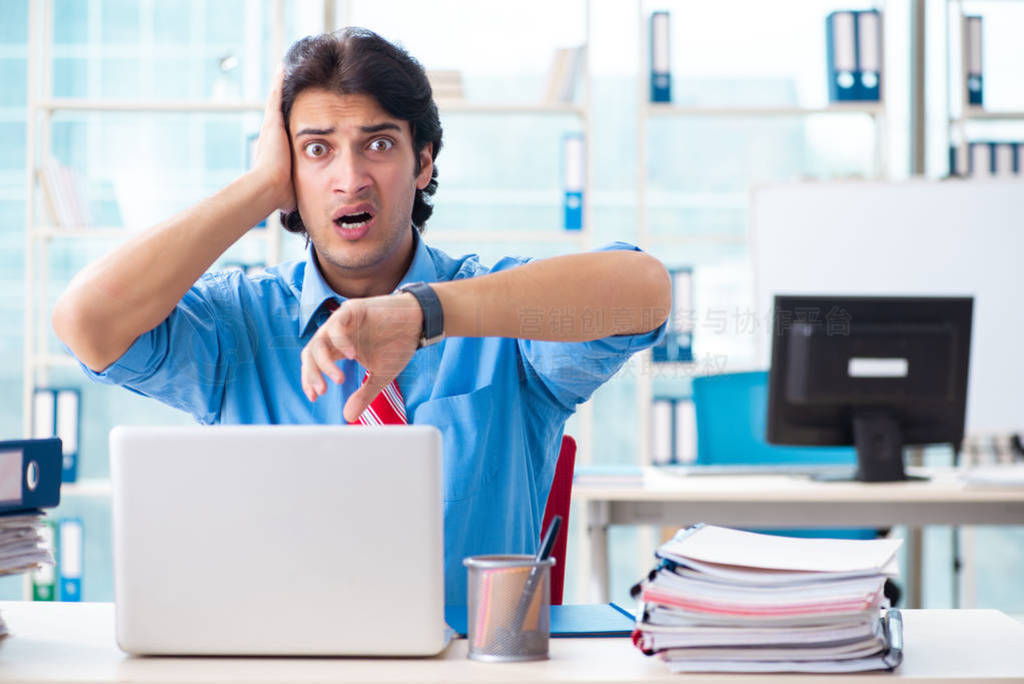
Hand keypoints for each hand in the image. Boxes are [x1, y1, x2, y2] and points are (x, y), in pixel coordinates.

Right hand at [253, 67, 294, 212]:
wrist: (267, 189)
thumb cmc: (279, 195)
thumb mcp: (289, 189)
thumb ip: (292, 191)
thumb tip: (293, 207)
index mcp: (275, 150)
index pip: (282, 131)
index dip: (287, 121)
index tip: (291, 113)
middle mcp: (271, 135)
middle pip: (278, 111)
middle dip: (282, 97)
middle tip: (285, 80)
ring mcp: (271, 128)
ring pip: (277, 100)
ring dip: (281, 85)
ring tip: (285, 68)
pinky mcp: (273, 122)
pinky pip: (277, 96)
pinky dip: (279, 82)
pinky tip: (283, 67)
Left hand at [300, 294, 422, 421]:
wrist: (418, 322)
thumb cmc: (398, 346)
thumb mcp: (380, 376)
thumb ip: (363, 394)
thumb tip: (348, 417)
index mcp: (338, 348)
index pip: (314, 363)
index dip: (310, 379)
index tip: (314, 397)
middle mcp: (336, 334)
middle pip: (311, 353)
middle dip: (312, 374)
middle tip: (321, 392)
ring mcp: (342, 321)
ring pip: (319, 340)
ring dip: (324, 363)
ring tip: (339, 380)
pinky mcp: (352, 309)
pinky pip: (336, 324)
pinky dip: (340, 341)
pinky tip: (352, 355)